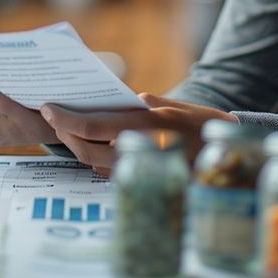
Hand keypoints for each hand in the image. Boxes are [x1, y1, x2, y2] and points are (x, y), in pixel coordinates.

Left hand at [40, 94, 236, 175]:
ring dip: (77, 147)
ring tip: (64, 129)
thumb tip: (139, 98)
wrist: (229, 159)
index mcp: (146, 125)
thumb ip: (156, 105)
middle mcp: (140, 149)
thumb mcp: (183, 108)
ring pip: (95, 162)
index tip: (48, 108)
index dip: (66, 119)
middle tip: (52, 118)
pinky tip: (89, 145)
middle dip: (65, 134)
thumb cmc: (206, 126)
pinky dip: (96, 157)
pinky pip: (111, 170)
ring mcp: (140, 168)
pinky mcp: (142, 179)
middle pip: (87, 148)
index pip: (94, 125)